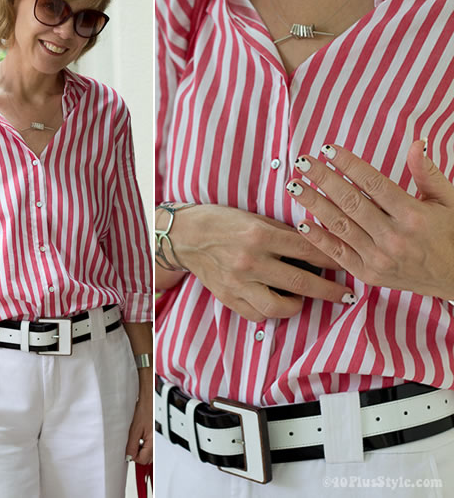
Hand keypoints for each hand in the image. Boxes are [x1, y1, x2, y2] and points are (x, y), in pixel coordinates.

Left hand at [125, 378, 152, 463]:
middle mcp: (157, 443)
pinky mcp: (156, 436)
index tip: (128, 450)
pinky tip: (140, 435)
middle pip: (146, 459)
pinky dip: (144, 444)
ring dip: (141, 449)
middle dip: (137, 454)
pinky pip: (150, 446)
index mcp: (152, 442)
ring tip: (136, 437)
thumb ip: (132, 445)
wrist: (150, 399)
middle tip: (131, 444)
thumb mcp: (134, 429)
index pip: (141, 460)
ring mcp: (157, 440)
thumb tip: (129, 456)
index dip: (132, 456)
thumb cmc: (145, 410)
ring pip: (148, 454)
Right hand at [169, 204, 356, 321]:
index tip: (348, 264)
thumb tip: (316, 244)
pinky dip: (271, 312)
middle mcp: (249, 261)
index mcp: (259, 235)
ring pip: (280, 307)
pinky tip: (277, 302)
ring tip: (305, 300)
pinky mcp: (228, 297)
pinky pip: (257, 315)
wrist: (185, 236)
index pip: (306, 248)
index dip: (332, 257)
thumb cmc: (221, 221)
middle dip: (330, 290)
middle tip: (346, 294)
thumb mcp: (254, 218)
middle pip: (301, 281)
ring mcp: (238, 282)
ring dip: (299, 305)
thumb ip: (283, 232)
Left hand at [286, 140, 453, 299]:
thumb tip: (417, 143)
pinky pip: (337, 253)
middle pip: (350, 201)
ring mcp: (379, 258)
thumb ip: (428, 174)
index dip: (349, 164)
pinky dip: (318, 238)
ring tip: (293, 186)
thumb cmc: (451, 234)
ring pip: (339, 225)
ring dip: (313, 204)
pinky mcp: (368, 274)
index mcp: (413, 215)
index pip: (373, 183)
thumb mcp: (448, 202)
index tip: (328, 149)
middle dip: (322, 179)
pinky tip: (301, 222)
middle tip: (302, 162)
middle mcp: (394, 237)